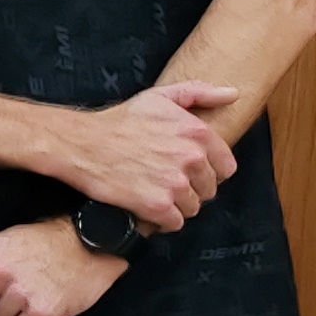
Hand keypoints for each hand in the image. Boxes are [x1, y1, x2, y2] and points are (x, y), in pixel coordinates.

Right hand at [54, 79, 239, 231]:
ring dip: (176, 205)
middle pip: (208, 189)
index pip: (226, 167)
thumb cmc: (119, 121)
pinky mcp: (157, 205)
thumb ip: (200, 93)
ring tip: (155, 193)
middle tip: (166, 182)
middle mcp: (191, 158)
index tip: (190, 171)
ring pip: (192, 208)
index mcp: (197, 133)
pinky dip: (162, 220)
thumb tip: (232, 95)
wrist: (83, 143)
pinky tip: (148, 207)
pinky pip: (175, 223)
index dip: (208, 171)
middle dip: (191, 189)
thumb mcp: (160, 97)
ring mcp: (175, 183)